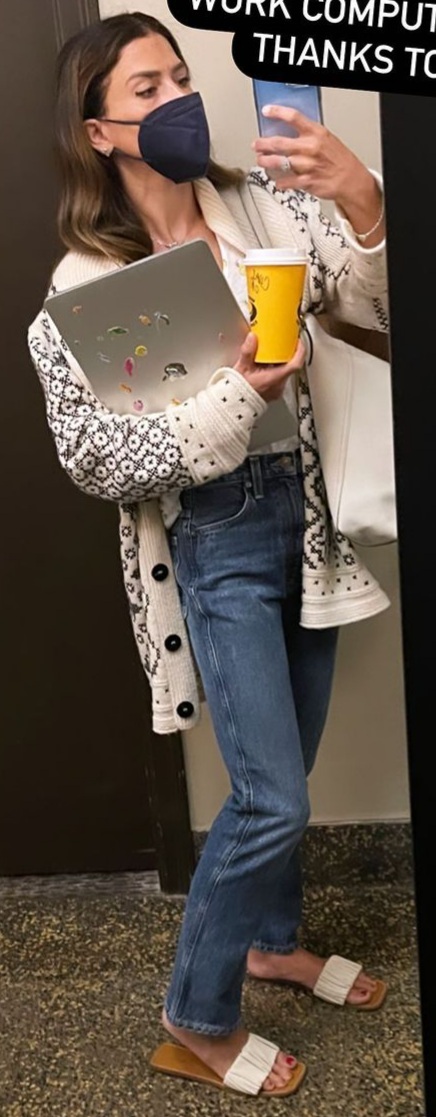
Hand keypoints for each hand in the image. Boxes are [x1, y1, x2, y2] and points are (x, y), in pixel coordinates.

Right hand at [233, 331, 305, 401]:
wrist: (233, 407)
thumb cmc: (237, 392)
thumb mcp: (242, 368)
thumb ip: (248, 351)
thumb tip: (252, 338)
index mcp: (274, 379)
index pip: (295, 364)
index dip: (299, 351)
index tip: (298, 341)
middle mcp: (278, 386)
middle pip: (290, 366)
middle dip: (287, 354)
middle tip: (283, 343)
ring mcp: (276, 391)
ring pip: (284, 372)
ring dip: (279, 362)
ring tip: (271, 353)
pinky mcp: (272, 393)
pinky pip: (278, 378)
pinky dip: (274, 369)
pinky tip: (265, 365)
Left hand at [252, 106, 379, 218]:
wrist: (350, 179)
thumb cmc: (338, 159)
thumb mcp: (326, 138)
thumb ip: (307, 135)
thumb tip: (287, 132)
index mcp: (316, 132)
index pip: (293, 117)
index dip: (277, 112)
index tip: (266, 111)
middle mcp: (310, 147)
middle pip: (279, 143)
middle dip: (263, 144)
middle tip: (256, 144)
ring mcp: (307, 165)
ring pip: (278, 162)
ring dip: (265, 162)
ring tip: (261, 160)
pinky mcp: (306, 181)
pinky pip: (285, 181)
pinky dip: (279, 182)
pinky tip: (277, 180)